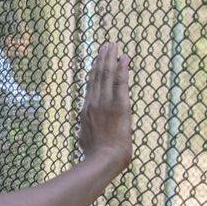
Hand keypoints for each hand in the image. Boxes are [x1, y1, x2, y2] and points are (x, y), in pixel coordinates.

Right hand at [78, 42, 131, 170]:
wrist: (102, 160)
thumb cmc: (94, 155)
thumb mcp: (84, 141)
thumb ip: (84, 132)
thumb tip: (81, 134)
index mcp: (86, 110)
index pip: (91, 86)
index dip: (94, 71)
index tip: (97, 60)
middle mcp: (94, 103)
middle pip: (97, 76)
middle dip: (102, 59)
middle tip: (106, 45)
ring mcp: (106, 103)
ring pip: (107, 75)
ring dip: (111, 58)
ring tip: (113, 46)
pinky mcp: (120, 106)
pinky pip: (121, 83)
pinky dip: (123, 69)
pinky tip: (125, 58)